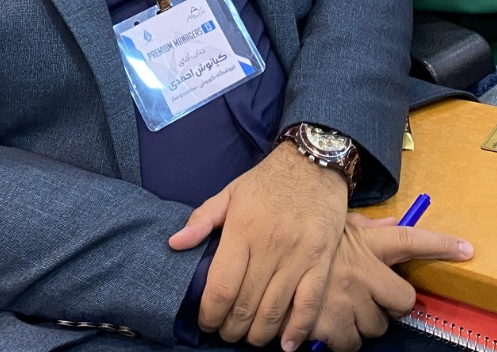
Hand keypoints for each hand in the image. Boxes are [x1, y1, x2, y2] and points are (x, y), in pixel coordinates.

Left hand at [169, 142, 347, 346]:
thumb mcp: (230, 192)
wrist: (315, 162)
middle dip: (231, 329)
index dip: (210, 314)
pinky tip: (285, 344)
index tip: (206, 321)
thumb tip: (174, 244)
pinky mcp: (321, 261)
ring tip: (249, 336)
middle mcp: (270, 246)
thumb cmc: (268, 181)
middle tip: (225, 332)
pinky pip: (309, 304)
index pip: (221, 287)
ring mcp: (298, 256)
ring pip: (274, 311)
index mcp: (242, 230)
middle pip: (245, 305)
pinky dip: (297, 330)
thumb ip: (202, 219)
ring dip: (258, 334)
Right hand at [306, 215, 472, 351]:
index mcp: (365, 244)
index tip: (466, 249)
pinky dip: (343, 341)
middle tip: (373, 301)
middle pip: (403, 300)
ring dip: (365, 325)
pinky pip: (352, 345)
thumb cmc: (300, 240)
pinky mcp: (330, 326)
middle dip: (392, 307)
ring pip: (378, 327)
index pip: (411, 240)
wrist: (259, 261)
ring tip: (344, 312)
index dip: (441, 244)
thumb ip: (367, 228)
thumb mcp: (333, 226)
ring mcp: (348, 301)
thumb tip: (394, 223)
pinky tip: (328, 327)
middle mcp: (363, 272)